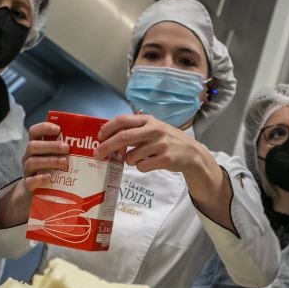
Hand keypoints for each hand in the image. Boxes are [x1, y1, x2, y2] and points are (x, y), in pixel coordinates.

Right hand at [0, 122, 68, 228]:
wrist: (40, 195)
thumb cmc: (53, 171)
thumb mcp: (57, 158)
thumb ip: (66, 150)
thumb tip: (91, 142)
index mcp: (36, 147)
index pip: (34, 131)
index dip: (44, 127)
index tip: (58, 129)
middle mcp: (29, 157)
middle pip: (33, 146)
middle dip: (50, 146)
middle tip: (66, 148)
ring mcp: (28, 171)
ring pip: (32, 162)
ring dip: (49, 160)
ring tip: (64, 162)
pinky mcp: (29, 186)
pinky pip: (30, 181)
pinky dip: (39, 178)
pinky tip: (49, 177)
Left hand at [93, 114, 208, 175]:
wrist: (191, 153)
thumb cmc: (166, 140)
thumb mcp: (152, 128)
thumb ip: (134, 130)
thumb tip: (108, 136)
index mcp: (148, 120)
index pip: (122, 120)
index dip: (108, 128)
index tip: (99, 137)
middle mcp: (154, 130)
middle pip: (123, 137)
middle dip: (107, 147)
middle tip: (97, 154)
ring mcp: (160, 144)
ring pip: (131, 156)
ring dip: (129, 160)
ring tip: (139, 158)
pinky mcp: (165, 159)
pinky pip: (142, 167)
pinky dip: (141, 167)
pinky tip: (150, 163)